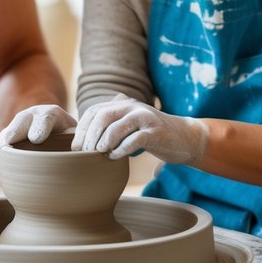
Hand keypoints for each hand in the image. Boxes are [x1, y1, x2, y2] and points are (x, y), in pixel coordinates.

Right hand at [0, 103, 77, 168]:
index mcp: (54, 115)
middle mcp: (34, 117)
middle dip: (16, 132)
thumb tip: (93, 157)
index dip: (41, 126)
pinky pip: (2, 145)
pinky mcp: (11, 139)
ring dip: (3, 143)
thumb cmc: (73, 137)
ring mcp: (21, 126)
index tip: (36, 139)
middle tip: (8, 143)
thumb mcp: (79, 134)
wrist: (58, 130)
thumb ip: (82, 142)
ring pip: (10, 131)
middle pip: (23, 121)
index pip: (48, 117)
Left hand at [74, 96, 207, 163]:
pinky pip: (133, 140)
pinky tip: (115, 158)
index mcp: (123, 104)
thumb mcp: (129, 127)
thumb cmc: (152, 135)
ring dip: (103, 143)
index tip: (75, 147)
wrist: (186, 137)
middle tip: (84, 153)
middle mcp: (132, 107)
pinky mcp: (156, 132)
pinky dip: (120, 150)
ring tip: (98, 154)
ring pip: (116, 127)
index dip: (82, 129)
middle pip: (102, 116)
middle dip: (89, 136)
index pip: (94, 111)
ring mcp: (145, 118)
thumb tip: (83, 143)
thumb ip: (111, 128)